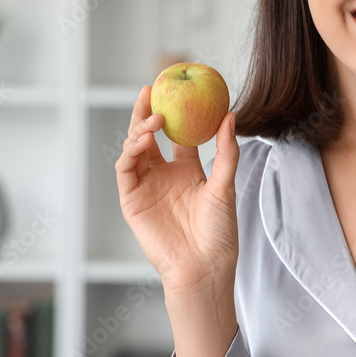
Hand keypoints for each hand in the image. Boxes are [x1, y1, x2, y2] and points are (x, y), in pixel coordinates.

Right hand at [115, 85, 240, 296]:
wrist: (204, 266)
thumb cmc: (219, 231)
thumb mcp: (225, 185)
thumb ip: (226, 151)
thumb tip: (231, 116)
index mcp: (187, 171)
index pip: (176, 135)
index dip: (174, 112)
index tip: (175, 90)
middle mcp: (164, 176)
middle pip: (149, 137)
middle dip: (146, 112)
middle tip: (150, 91)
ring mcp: (146, 187)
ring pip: (134, 149)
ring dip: (139, 130)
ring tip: (153, 119)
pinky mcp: (131, 201)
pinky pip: (125, 170)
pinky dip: (130, 152)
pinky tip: (142, 140)